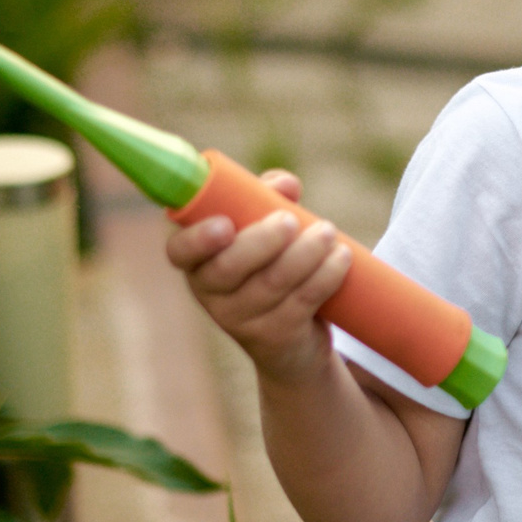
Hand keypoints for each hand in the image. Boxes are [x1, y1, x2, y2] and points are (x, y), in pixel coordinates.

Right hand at [165, 169, 352, 385]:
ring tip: (328, 231)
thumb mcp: (265, 226)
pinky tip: (341, 256)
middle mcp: (211, 294)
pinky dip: (326, 275)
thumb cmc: (272, 263)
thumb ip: (266, 196)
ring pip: (272, 284)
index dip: (198, 239)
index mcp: (199, 261)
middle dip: (262, 241)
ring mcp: (241, 320)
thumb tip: (284, 185)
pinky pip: (302, 301)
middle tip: (290, 220)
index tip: (225, 225)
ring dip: (305, 253)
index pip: (180, 251)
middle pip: (228, 269)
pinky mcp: (275, 337)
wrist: (293, 337)